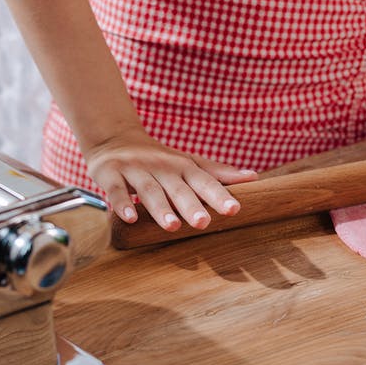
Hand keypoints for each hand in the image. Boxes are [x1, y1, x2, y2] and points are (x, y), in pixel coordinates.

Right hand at [84, 131, 257, 230]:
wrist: (114, 138)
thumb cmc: (159, 159)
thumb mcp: (188, 162)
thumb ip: (218, 172)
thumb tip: (254, 178)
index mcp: (183, 167)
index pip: (204, 181)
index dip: (219, 195)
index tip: (234, 210)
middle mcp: (162, 168)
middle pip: (178, 188)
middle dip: (191, 205)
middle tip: (204, 223)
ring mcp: (136, 170)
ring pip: (149, 190)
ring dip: (161, 208)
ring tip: (172, 226)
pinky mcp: (111, 174)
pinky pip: (116, 190)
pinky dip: (122, 203)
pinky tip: (130, 218)